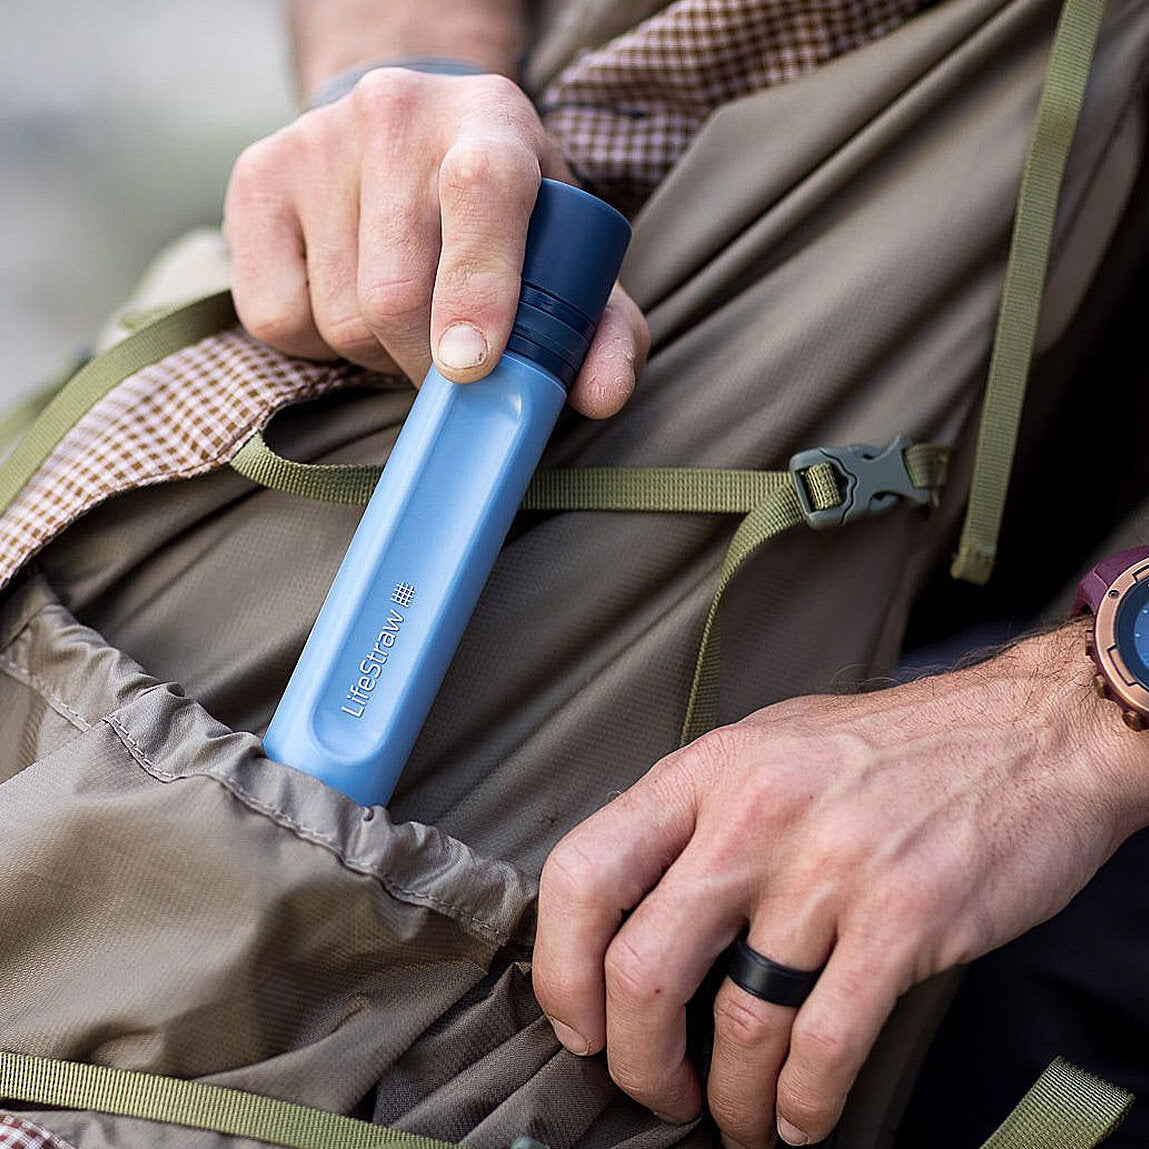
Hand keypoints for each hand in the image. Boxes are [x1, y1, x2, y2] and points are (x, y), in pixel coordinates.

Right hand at [223, 67, 648, 416]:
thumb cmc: (505, 212)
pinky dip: (318, 344)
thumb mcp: (569, 255)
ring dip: (379, 355)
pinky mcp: (255, 179)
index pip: (481, 193)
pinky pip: (276, 316)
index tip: (470, 367)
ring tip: (406, 324)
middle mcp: (396, 114)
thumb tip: (600, 396)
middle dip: (427, 365)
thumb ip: (601, 328)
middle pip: (394, 291)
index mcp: (490, 122)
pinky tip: (347, 307)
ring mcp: (315, 141)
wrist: (409, 130)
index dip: (477, 288)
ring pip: (338, 316)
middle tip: (454, 373)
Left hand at [533, 621, 1148, 1144]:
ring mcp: (828, 865)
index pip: (583, 870)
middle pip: (642, 965)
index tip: (579, 1024)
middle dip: (635, 1059)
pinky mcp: (903, 917)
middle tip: (655, 1091)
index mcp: (706, 770)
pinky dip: (803, 1102)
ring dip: (729, 1099)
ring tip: (738, 1118)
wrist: (1027, 732)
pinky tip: (801, 1116)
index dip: (561, 967)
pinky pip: (825, 1042)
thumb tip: (636, 916)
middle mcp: (753, 812)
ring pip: (737, 1021)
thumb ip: (699, 819)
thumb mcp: (769, 749)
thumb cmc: (890, 748)